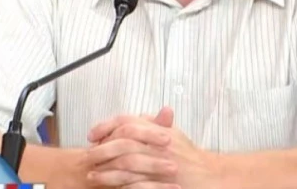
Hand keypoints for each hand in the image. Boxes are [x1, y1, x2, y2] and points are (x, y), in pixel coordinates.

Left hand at [85, 107, 220, 188]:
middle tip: (87, 155)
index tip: (92, 134)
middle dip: (102, 148)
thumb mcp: (174, 135)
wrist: (209, 177)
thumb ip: (155, 124)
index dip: (107, 126)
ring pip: (126, 162)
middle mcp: (158, 144)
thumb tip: (139, 115)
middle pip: (123, 141)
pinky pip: (134, 182)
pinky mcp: (159, 182)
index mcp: (159, 130)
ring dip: (105, 168)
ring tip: (91, 174)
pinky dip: (118, 184)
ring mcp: (159, 163)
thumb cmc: (191, 158)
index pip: (128, 121)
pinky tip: (106, 186)